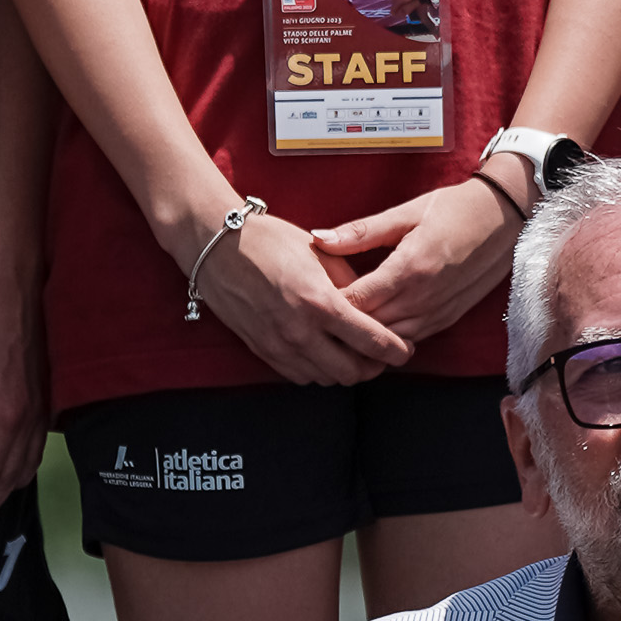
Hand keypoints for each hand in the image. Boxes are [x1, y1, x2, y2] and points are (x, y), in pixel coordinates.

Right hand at [185, 204, 412, 387]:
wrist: (216, 246)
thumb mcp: (319, 252)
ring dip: (344, 371)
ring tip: (352, 353)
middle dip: (373, 367)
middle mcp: (300, 331)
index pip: (372, 342)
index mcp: (321, 303)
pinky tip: (323, 354)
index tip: (405, 350)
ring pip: (326, 379)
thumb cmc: (269, 240)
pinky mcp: (262, 351)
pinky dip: (318, 371)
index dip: (396, 351)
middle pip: (352, 372)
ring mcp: (279, 345)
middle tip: (381, 355)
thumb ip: (350, 283)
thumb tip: (372, 306)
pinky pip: (300, 376)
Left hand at [308, 175, 521, 348]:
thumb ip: (361, 232)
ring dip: (365, 338)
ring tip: (338, 329)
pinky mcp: (448, 319)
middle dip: (342, 327)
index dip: (329, 305)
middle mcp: (424, 297)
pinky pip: (411, 339)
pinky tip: (372, 330)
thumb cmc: (457, 207)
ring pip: (390, 340)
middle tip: (315, 319)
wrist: (508, 216)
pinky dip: (389, 337)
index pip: (357, 302)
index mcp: (410, 267)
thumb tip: (318, 239)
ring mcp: (438, 312)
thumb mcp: (407, 212)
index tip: (309, 298)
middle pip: (370, 327)